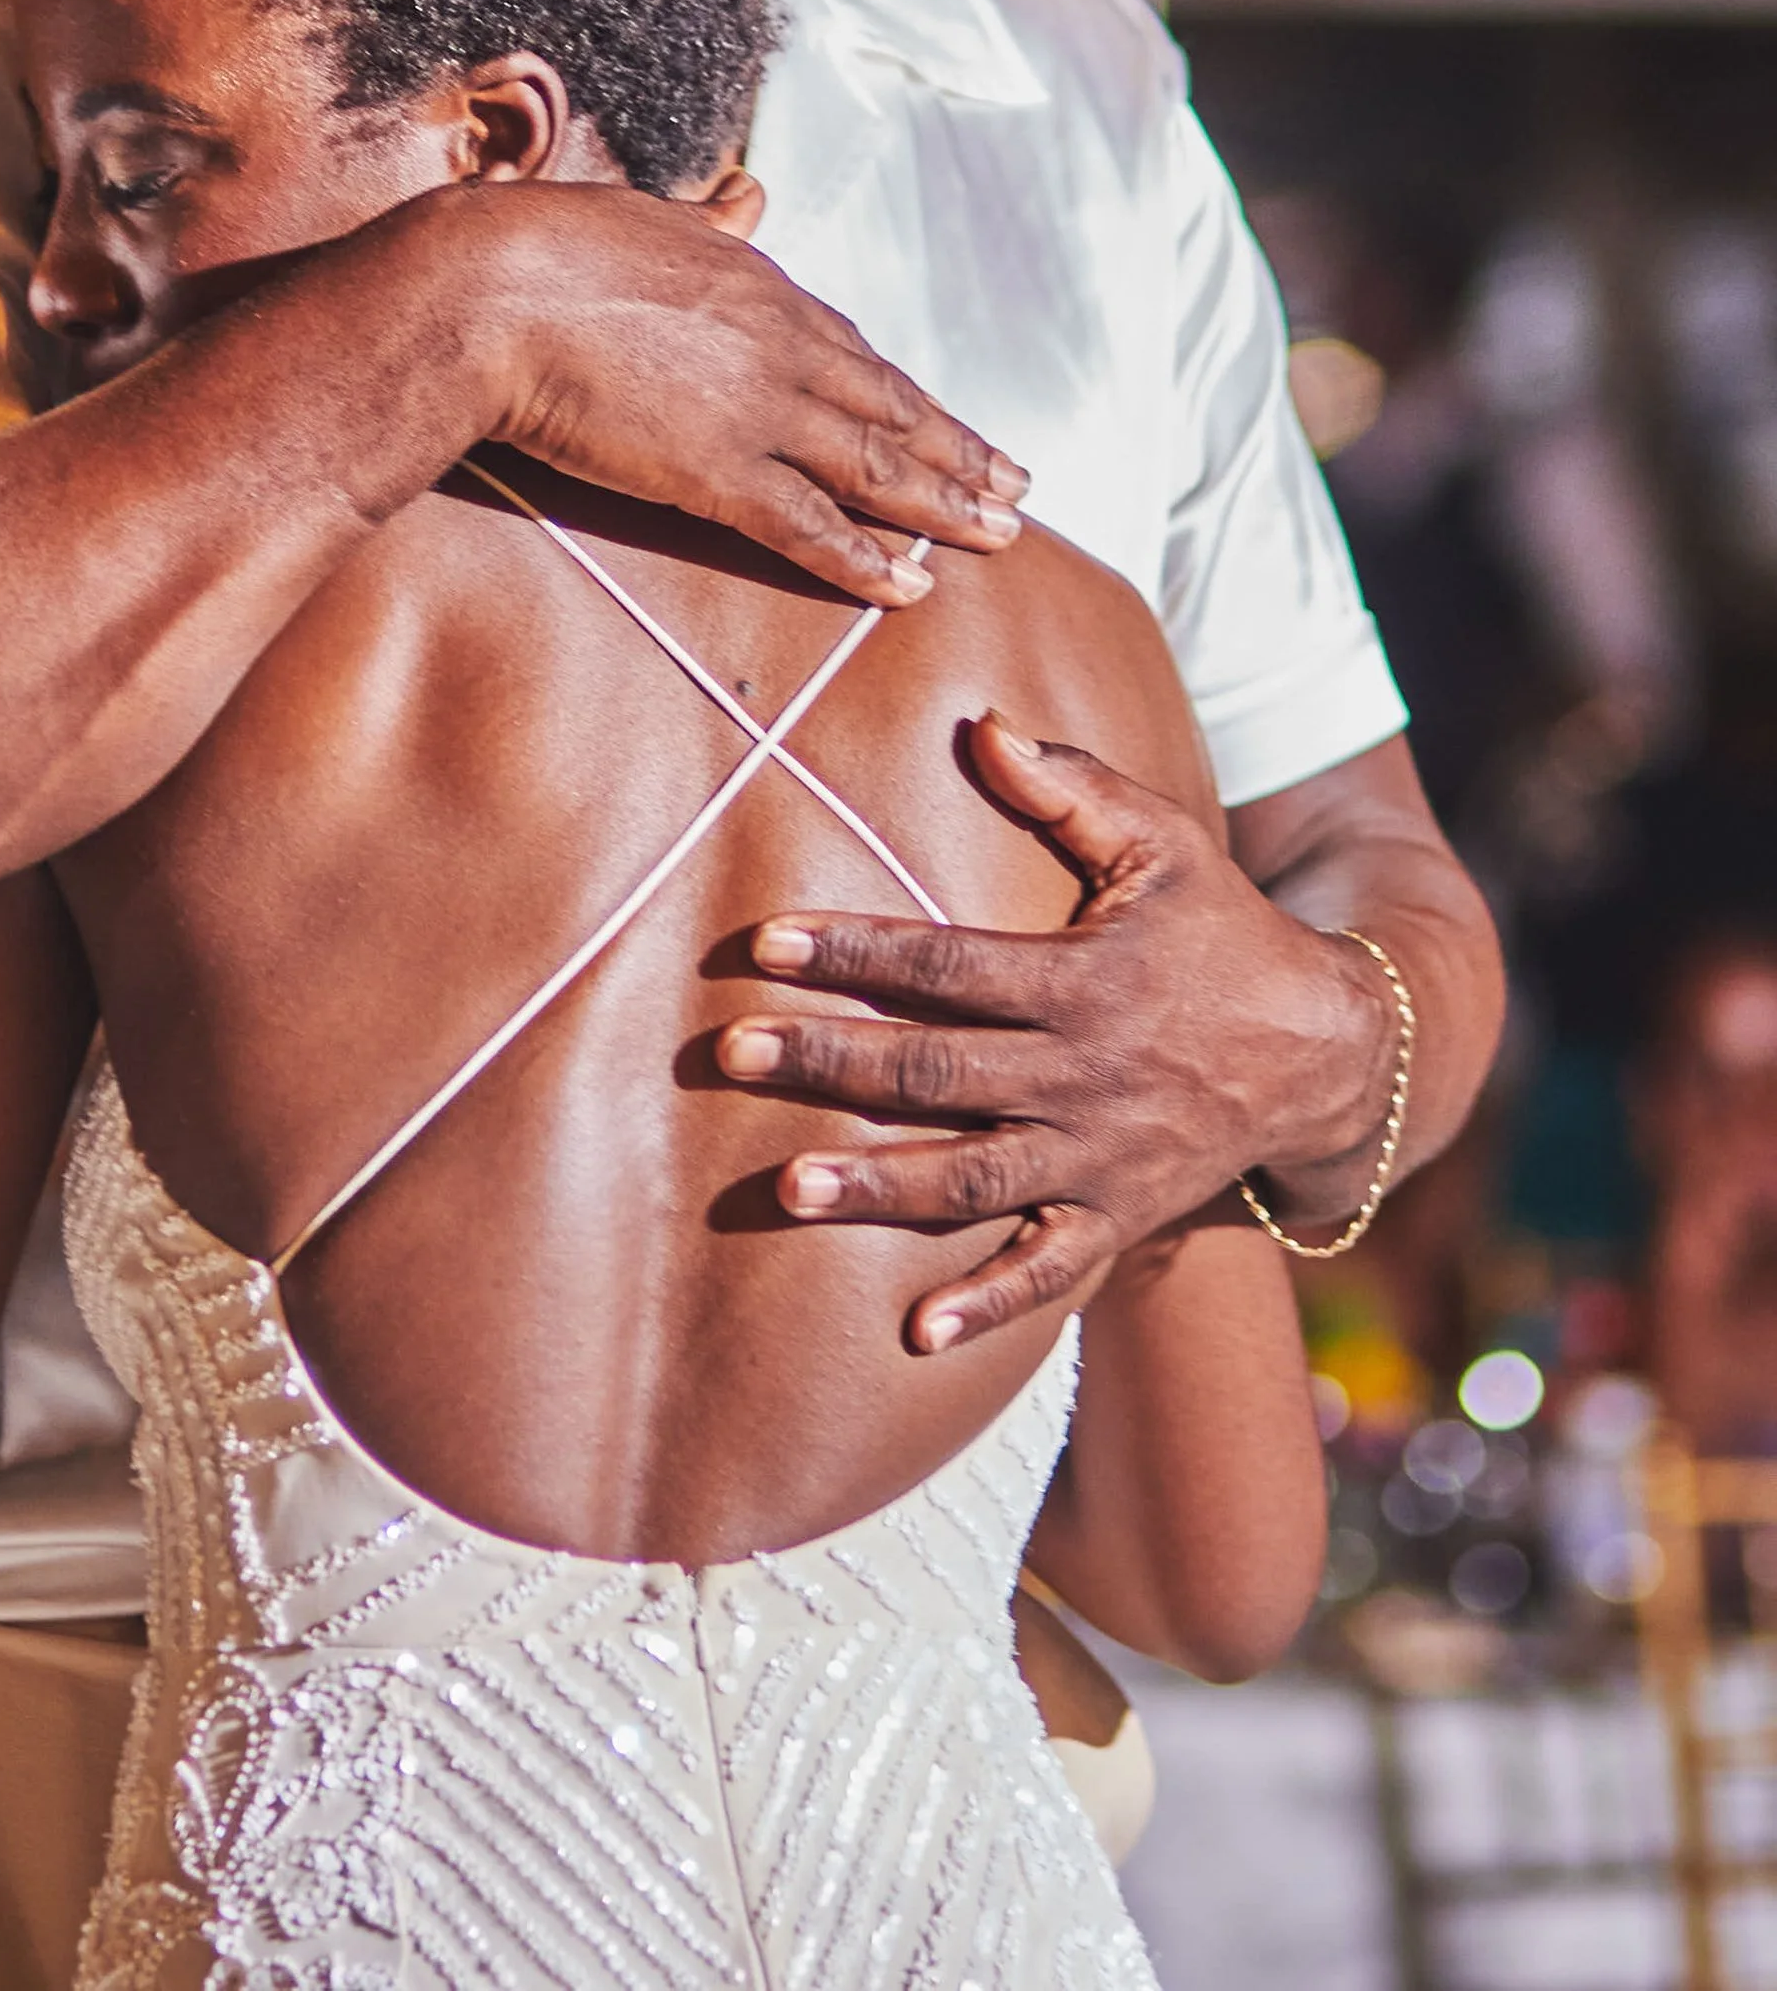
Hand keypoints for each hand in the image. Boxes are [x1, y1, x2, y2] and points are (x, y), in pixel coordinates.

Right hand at [454, 183, 1026, 602]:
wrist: (488, 292)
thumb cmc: (540, 248)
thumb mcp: (644, 215)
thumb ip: (706, 219)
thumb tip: (752, 192)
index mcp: (758, 283)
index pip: (855, 352)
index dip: (910, 397)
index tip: (953, 423)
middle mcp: (779, 345)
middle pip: (890, 409)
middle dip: (960, 453)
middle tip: (1017, 488)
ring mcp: (757, 410)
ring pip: (875, 468)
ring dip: (945, 506)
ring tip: (1001, 537)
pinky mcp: (719, 471)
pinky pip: (811, 527)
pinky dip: (866, 562)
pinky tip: (910, 590)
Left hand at [714, 713, 1396, 1345]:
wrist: (1327, 1053)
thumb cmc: (1223, 932)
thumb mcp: (1165, 843)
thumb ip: (1074, 786)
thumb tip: (984, 724)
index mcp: (1085, 981)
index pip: (949, 964)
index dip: (858, 950)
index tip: (768, 942)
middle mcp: (1084, 1076)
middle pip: (940, 1071)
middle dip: (833, 1062)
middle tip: (733, 1055)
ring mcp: (1100, 1158)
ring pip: (976, 1178)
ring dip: (880, 1185)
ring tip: (790, 1188)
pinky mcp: (1119, 1217)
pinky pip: (1051, 1272)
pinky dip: (989, 1306)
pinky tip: (916, 1335)